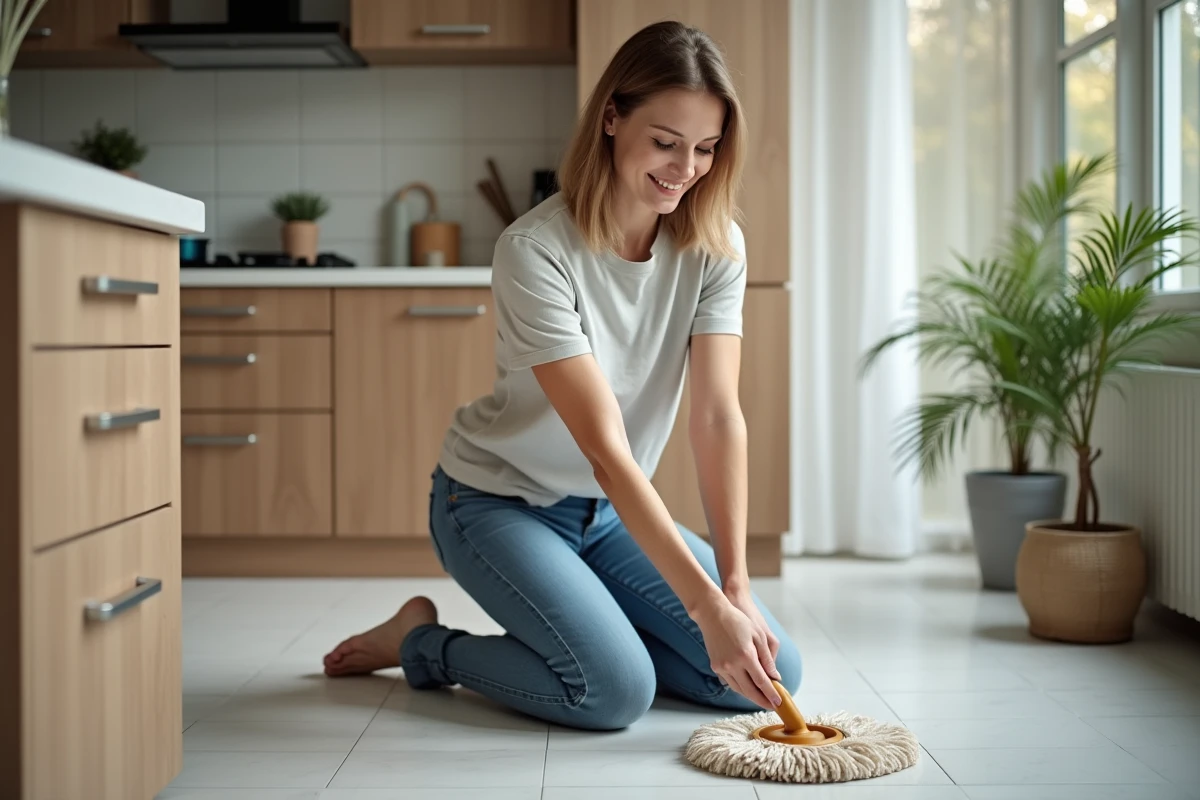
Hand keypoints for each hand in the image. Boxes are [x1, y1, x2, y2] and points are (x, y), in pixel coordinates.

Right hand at [689, 592, 782, 709]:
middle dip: (762, 701)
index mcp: (746, 656)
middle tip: (772, 706)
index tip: (779, 702)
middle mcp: (733, 665)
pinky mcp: (715, 666)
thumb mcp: (758, 635)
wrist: (712, 615)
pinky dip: (740, 688)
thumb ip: (767, 658)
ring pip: (739, 689)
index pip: (762, 682)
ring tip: (762, 699)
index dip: (771, 694)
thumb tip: (775, 677)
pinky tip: (748, 688)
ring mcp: (722, 667)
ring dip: (751, 696)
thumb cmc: (738, 621)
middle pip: (750, 691)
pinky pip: (730, 683)